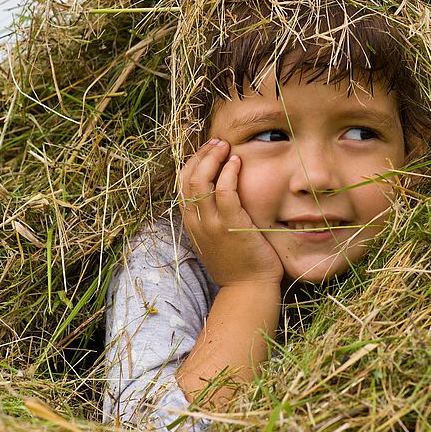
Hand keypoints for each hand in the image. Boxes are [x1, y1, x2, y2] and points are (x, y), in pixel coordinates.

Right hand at [179, 139, 283, 287]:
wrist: (248, 289)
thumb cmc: (238, 264)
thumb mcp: (216, 239)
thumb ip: (212, 218)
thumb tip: (218, 195)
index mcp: (191, 224)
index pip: (182, 184)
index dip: (193, 162)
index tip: (209, 150)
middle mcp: (196, 222)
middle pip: (188, 178)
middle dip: (201, 155)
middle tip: (218, 142)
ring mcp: (212, 224)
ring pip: (201, 181)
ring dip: (212, 158)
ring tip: (225, 146)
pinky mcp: (231, 225)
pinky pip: (224, 191)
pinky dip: (228, 172)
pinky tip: (237, 162)